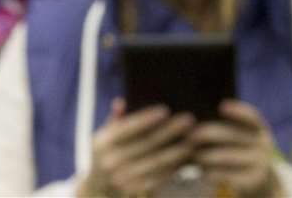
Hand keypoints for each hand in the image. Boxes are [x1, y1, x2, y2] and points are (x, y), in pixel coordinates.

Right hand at [78, 98, 194, 197]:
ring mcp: (123, 178)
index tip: (166, 110)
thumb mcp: (103, 136)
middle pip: (147, 144)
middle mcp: (111, 161)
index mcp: (102, 143)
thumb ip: (114, 120)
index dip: (147, 119)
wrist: (99, 187)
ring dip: (177, 151)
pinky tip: (185, 159)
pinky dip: (174, 168)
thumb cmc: (106, 154)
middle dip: (170, 131)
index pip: (128, 128)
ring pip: (157, 162)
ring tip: (192, 141)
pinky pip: (159, 178)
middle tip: (189, 120)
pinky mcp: (135, 190)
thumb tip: (121, 102)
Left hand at [190, 100, 282, 197]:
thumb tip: (190, 118)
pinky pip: (228, 176)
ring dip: (205, 156)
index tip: (222, 106)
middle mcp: (263, 144)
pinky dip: (213, 173)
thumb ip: (222, 125)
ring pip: (225, 157)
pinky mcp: (254, 181)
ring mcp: (261, 163)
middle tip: (190, 136)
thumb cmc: (238, 148)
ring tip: (193, 156)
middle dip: (206, 134)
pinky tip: (204, 173)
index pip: (252, 117)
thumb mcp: (238, 134)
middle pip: (231, 135)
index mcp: (259, 128)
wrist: (258, 178)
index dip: (239, 112)